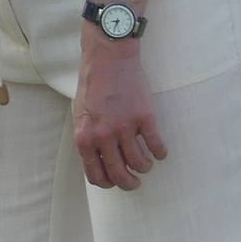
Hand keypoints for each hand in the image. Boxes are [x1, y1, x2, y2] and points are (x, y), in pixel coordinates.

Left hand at [72, 38, 167, 189]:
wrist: (108, 58)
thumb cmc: (93, 85)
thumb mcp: (80, 114)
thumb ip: (87, 138)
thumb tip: (97, 162)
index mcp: (84, 137)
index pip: (96, 175)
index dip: (108, 183)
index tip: (116, 181)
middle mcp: (103, 135)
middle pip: (120, 176)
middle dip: (130, 183)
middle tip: (135, 181)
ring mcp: (125, 127)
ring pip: (140, 164)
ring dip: (145, 167)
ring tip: (146, 162)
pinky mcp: (144, 118)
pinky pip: (156, 147)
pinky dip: (160, 153)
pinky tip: (159, 150)